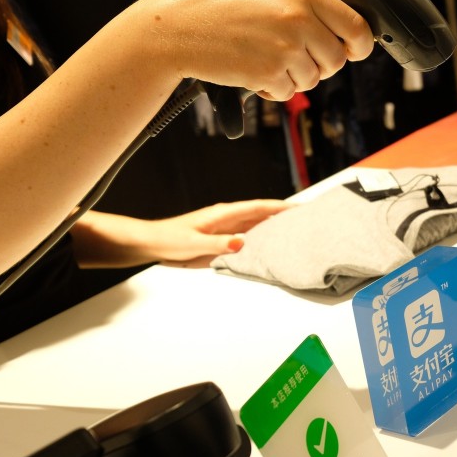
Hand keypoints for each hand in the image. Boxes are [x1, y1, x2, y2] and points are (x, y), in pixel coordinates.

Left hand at [71, 199, 288, 268]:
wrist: (150, 244)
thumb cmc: (167, 239)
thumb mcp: (192, 244)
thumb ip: (217, 245)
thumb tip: (241, 243)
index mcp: (223, 214)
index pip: (258, 207)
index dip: (280, 207)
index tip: (299, 207)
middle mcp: (228, 219)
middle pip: (262, 215)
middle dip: (283, 215)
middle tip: (306, 220)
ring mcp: (226, 230)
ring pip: (256, 226)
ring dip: (275, 228)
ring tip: (296, 233)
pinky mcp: (222, 241)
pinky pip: (248, 239)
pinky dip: (261, 241)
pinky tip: (270, 248)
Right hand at [141, 0, 373, 100]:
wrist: (180, 26)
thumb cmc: (222, 8)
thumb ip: (308, 9)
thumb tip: (344, 34)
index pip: (356, 26)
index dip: (360, 45)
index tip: (354, 51)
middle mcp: (298, 18)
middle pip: (336, 60)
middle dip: (319, 65)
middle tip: (292, 56)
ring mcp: (285, 47)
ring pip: (313, 80)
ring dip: (293, 77)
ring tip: (264, 58)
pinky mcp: (269, 72)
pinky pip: (288, 93)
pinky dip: (273, 89)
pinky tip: (252, 70)